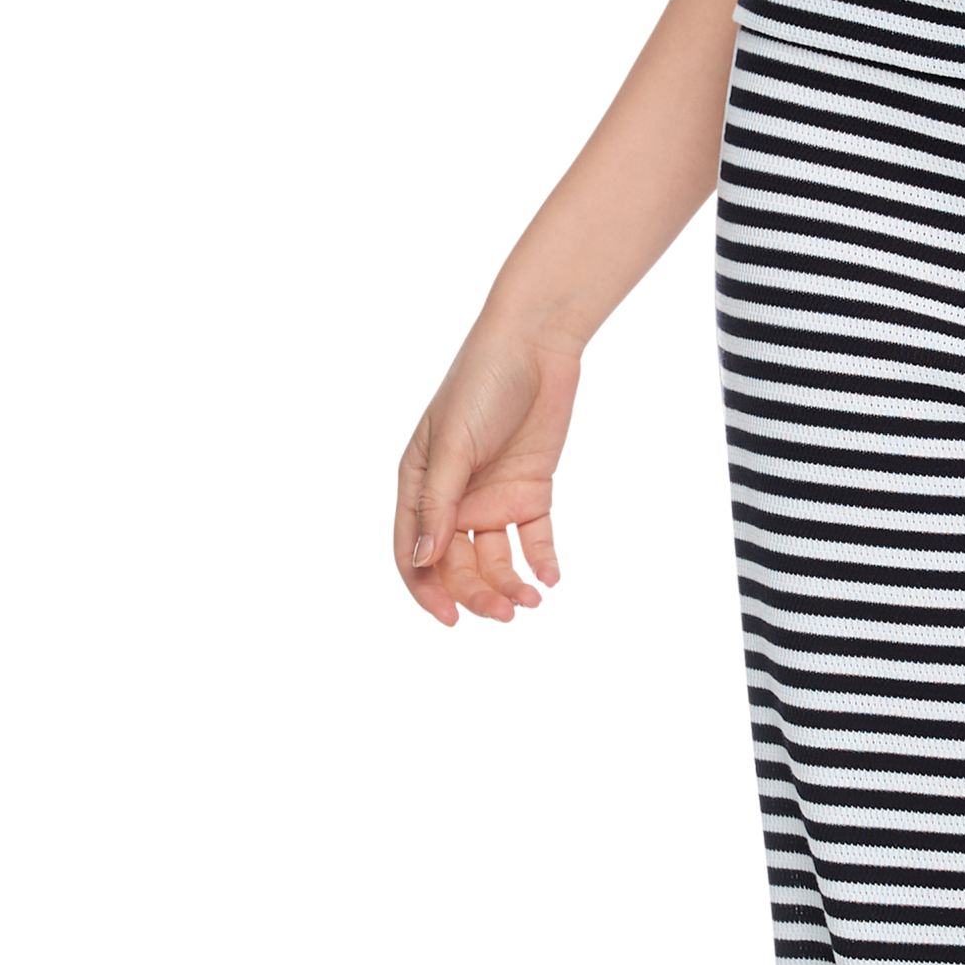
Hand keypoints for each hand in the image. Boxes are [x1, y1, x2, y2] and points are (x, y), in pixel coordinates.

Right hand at [393, 312, 581, 627]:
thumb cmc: (481, 383)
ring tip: (532, 600)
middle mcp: (453, 498)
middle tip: (505, 613)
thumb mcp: (454, 444)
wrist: (537, 345)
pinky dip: (541, 560)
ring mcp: (492, 496)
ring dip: (509, 583)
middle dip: (477, 593)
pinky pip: (533, 537)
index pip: (413, 552)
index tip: (450, 619)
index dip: (426, 590)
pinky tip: (551, 579)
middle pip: (457, 564)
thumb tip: (423, 560)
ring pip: (495, 558)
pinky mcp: (530, 491)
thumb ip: (439, 503)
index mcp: (419, 485)